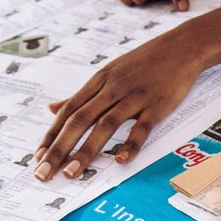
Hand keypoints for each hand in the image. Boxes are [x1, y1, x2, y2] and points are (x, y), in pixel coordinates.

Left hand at [33, 24, 210, 180]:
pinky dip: (131, 144)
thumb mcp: (106, 73)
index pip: (68, 112)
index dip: (52, 136)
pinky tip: (119, 161)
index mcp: (97, 82)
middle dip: (59, 149)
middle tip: (44, 173)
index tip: (38, 158)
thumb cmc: (143, 62)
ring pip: (105, 125)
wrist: (182, 47)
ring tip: (71, 173)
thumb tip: (51, 109)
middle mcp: (112, 89)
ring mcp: (134, 97)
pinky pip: (142, 127)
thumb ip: (80, 96)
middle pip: (80, 120)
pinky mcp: (157, 105)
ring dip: (86, 151)